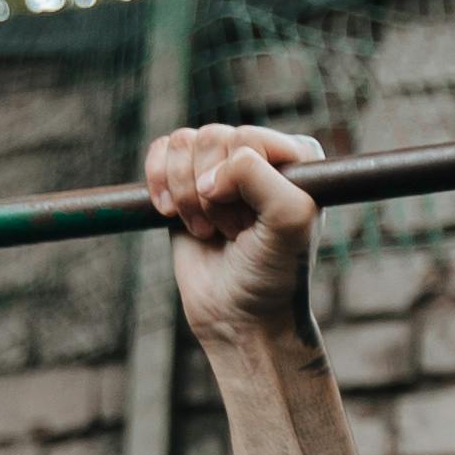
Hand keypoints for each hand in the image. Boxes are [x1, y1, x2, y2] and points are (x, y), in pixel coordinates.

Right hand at [145, 120, 323, 369]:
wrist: (238, 316)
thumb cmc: (272, 273)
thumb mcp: (288, 221)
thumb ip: (259, 177)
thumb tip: (208, 175)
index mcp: (296, 157)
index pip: (247, 137)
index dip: (238, 183)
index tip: (252, 224)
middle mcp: (259, 154)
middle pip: (211, 138)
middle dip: (211, 194)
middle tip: (233, 232)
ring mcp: (219, 166)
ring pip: (182, 143)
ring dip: (186, 195)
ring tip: (208, 230)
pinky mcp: (184, 181)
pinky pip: (159, 151)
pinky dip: (158, 183)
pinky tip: (171, 214)